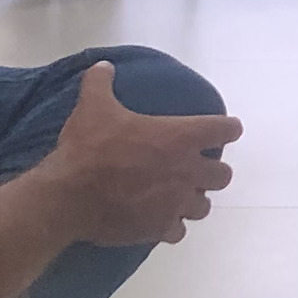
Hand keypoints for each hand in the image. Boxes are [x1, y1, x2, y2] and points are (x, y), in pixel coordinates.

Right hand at [45, 66, 240, 246]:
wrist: (70, 196)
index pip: (225, 129)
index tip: (225, 129)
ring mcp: (176, 203)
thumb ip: (101, 83)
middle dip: (212, 171)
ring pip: (203, 206)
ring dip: (193, 200)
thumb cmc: (88, 147)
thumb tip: (103, 66)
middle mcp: (187, 171)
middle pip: (223, 175)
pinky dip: (171, 226)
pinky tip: (158, 220)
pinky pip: (179, 231)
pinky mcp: (161, 229)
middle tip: (195, 168)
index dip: (227, 128)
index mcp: (180, 137)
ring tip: (178, 196)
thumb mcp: (92, 106)